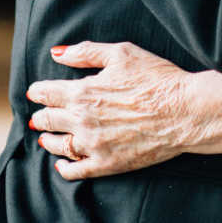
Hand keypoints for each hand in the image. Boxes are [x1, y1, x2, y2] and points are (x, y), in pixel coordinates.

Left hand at [27, 41, 198, 179]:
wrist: (184, 110)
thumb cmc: (156, 77)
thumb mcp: (122, 53)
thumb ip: (86, 51)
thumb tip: (57, 53)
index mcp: (83, 91)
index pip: (47, 93)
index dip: (39, 91)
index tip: (37, 91)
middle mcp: (82, 120)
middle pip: (47, 120)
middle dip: (41, 115)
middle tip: (40, 114)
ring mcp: (92, 145)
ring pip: (57, 146)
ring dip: (48, 140)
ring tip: (46, 137)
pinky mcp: (105, 164)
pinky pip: (74, 171)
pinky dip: (64, 168)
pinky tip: (62, 163)